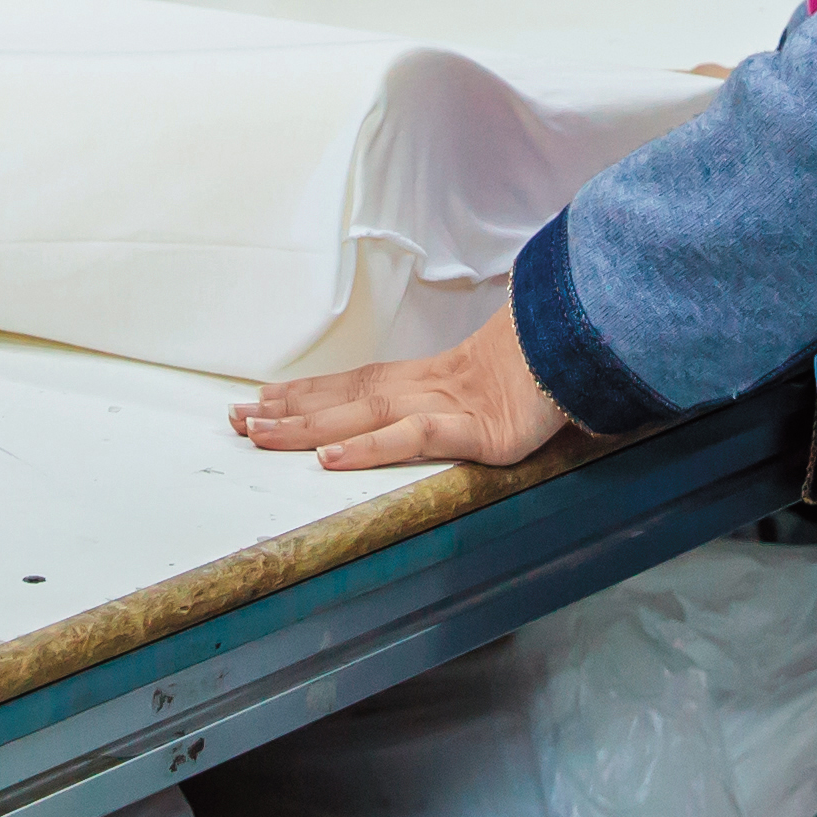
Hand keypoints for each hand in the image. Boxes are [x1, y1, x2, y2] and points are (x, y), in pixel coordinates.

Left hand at [230, 309, 568, 473]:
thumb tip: (409, 417)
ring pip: (359, 416)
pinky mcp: (471, 431)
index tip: (257, 400)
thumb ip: (443, 403)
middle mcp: (419, 390)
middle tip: (235, 420)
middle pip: (340, 400)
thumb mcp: (479, 393)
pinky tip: (331, 459)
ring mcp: (443, 408)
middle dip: (286, 411)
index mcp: (419, 382)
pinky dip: (367, 448)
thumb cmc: (533, 373)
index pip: (348, 386)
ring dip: (306, 426)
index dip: (302, 394)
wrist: (582, 358)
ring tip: (259, 433)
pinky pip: (410, 439)